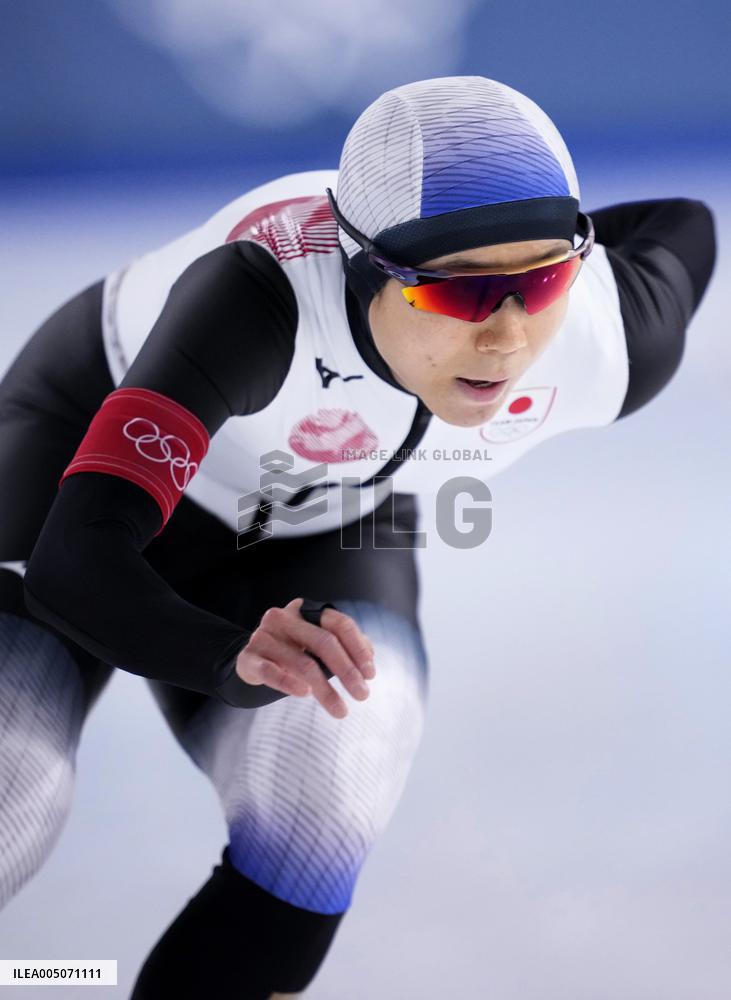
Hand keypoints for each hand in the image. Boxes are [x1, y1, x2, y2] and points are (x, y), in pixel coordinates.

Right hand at [235, 598, 375, 718]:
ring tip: (341, 710)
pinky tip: (305, 694)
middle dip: (347, 671)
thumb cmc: (293, 652)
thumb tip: (370, 658)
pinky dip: (289, 683)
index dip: (358, 648)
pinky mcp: (248, 657)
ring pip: (302, 662)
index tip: (371, 674)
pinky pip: (270, 671)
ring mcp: (263, 636)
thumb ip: (345, 646)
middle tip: (363, 695)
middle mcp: (283, 618)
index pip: (339, 624)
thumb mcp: (318, 645)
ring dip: (325, 689)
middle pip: (324, 641)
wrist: (251, 661)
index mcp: (304, 610)